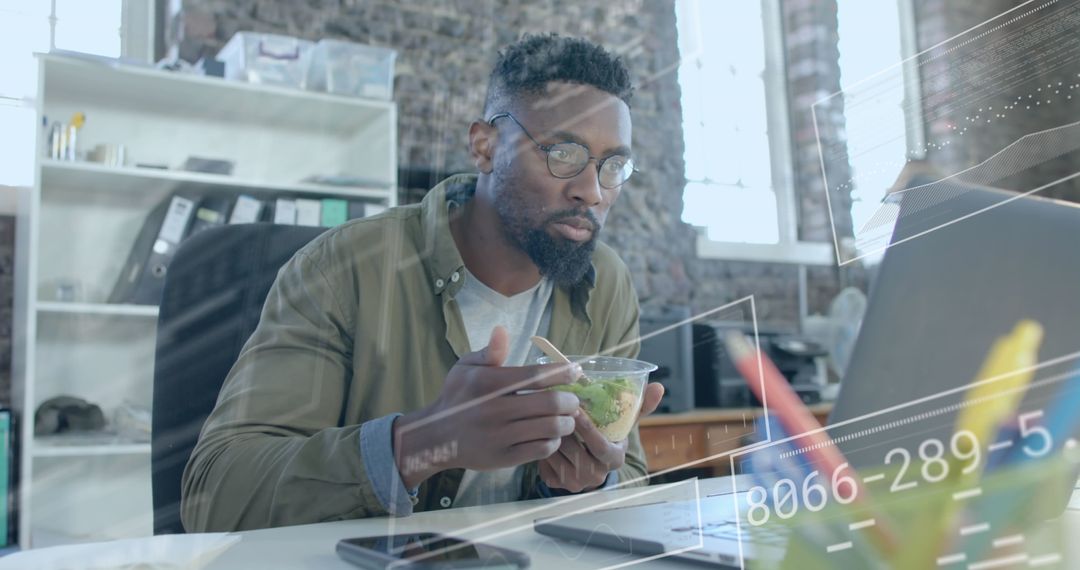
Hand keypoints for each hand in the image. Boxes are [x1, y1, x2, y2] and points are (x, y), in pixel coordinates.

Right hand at [393, 326, 581, 488]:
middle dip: (570, 400)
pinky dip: (553, 441)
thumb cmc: (456, 397)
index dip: (562, 373)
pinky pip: (542, 449)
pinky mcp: (504, 458)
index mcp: (487, 383)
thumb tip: (502, 330)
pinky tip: (550, 434)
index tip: (575, 371)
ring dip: (566, 422)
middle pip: (550, 403)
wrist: (435, 437)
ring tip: (566, 418)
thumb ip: (490, 352)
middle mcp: (494, 410)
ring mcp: (500, 436)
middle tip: (572, 399)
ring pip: (551, 428)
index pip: (536, 376)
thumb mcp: (465, 368)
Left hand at [539, 381, 664, 492]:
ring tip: (543, 420)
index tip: (576, 410)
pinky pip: (545, 467)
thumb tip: (659, 387)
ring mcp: (577, 483)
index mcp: (615, 459)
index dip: (588, 429)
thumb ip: (639, 405)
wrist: (589, 461)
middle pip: (577, 453)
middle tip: (553, 411)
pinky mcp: (558, 485)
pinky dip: (541, 450)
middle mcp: (597, 474)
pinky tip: (539, 436)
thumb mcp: (623, 422)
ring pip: (558, 458)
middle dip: (565, 432)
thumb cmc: (606, 436)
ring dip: (550, 438)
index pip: (601, 446)